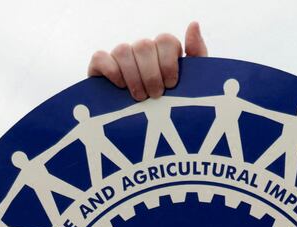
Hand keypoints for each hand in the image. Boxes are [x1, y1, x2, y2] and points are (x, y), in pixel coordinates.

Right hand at [87, 21, 208, 100]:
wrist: (149, 133)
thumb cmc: (172, 106)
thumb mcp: (191, 84)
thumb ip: (196, 54)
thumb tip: (193, 24)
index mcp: (163, 50)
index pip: (165, 40)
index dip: (168, 62)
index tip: (171, 85)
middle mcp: (141, 50)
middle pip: (144, 46)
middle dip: (151, 74)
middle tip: (155, 96)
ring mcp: (120, 57)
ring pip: (123, 50)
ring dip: (133, 76)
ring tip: (139, 98)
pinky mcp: (100, 67)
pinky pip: (101, 58)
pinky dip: (111, 71)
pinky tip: (120, 87)